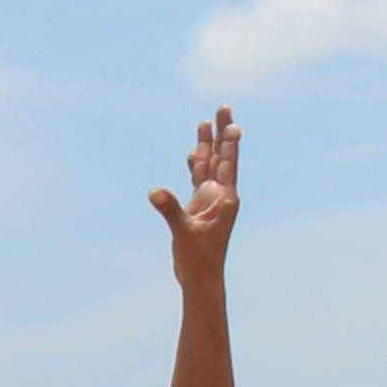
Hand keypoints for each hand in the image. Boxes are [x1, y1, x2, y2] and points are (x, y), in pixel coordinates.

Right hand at [148, 105, 239, 284]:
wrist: (201, 280)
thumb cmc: (198, 260)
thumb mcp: (183, 233)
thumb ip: (170, 210)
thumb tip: (155, 192)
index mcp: (223, 199)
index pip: (226, 163)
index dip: (228, 142)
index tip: (232, 121)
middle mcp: (220, 196)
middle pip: (220, 156)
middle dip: (220, 132)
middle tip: (224, 106)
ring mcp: (209, 201)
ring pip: (208, 165)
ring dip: (207, 144)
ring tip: (206, 122)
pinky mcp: (198, 208)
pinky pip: (197, 179)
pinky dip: (195, 164)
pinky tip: (193, 152)